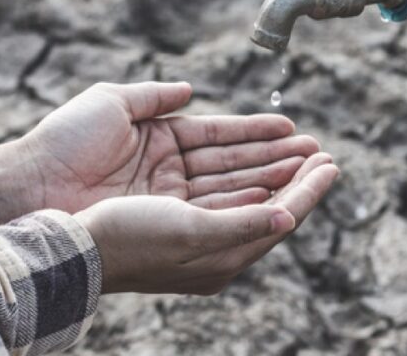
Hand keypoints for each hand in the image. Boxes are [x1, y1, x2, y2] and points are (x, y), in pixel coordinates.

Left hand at [21, 82, 319, 212]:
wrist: (30, 185)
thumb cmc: (62, 141)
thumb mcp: (112, 103)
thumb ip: (154, 95)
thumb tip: (189, 89)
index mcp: (160, 142)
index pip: (220, 137)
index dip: (257, 133)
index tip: (292, 128)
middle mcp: (170, 175)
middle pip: (236, 166)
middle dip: (279, 159)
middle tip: (319, 152)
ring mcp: (171, 202)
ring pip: (236, 190)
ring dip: (277, 181)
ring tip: (315, 170)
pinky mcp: (169, 226)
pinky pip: (220, 215)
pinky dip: (253, 206)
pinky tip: (285, 197)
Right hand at [76, 153, 338, 294]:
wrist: (73, 245)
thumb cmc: (130, 240)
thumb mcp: (192, 232)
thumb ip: (243, 224)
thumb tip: (289, 216)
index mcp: (223, 258)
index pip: (280, 216)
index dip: (308, 189)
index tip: (332, 163)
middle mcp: (213, 246)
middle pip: (268, 204)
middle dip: (296, 175)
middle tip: (322, 150)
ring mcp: (193, 228)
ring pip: (245, 192)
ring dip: (272, 168)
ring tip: (299, 147)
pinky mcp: (174, 212)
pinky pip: (220, 190)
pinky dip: (242, 173)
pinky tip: (254, 163)